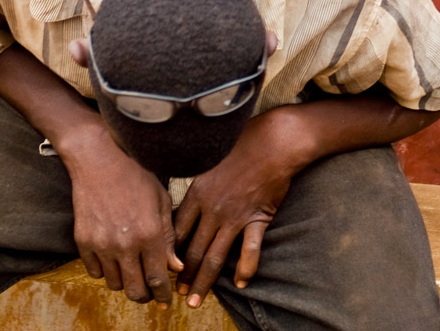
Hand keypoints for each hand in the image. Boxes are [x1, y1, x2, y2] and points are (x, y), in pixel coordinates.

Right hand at [63, 125, 182, 305]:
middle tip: (149, 289)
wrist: (100, 158)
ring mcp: (102, 244)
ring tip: (130, 268)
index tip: (165, 300)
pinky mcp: (83, 241)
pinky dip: (104, 270)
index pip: (158, 279)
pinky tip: (112, 257)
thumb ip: (168, 237)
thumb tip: (174, 268)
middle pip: (135, 291)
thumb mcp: (161, 200)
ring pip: (114, 284)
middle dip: (145, 295)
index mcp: (149, 233)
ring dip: (125, 281)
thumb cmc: (136, 174)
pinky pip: (94, 272)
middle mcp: (125, 244)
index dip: (163, 295)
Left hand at [173, 110, 298, 306]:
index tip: (164, 266)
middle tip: (177, 293)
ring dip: (205, 281)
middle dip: (184, 275)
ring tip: (196, 299)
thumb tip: (179, 181)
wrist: (275, 141)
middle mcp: (214, 208)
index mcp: (198, 192)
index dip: (170, 251)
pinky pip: (250, 251)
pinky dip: (245, 269)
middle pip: (194, 250)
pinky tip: (241, 283)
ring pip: (216, 257)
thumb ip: (194, 174)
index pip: (178, 231)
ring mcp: (236, 216)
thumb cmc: (242, 142)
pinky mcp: (258, 219)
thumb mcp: (209, 155)